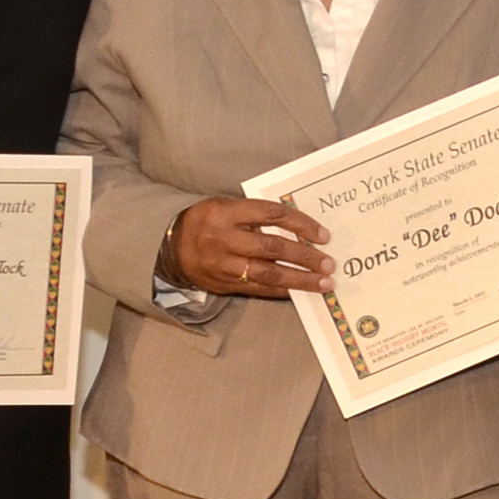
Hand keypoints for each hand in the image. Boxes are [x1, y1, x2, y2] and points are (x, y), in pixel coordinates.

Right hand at [164, 195, 331, 298]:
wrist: (170, 247)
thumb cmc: (207, 222)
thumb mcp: (225, 207)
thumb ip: (256, 214)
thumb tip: (299, 227)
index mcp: (225, 212)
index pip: (271, 213)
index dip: (300, 223)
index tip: (322, 235)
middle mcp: (223, 238)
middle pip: (272, 246)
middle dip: (304, 256)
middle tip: (328, 263)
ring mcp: (223, 264)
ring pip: (267, 273)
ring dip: (299, 279)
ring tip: (323, 283)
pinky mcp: (224, 284)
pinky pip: (258, 289)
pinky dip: (282, 290)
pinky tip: (301, 292)